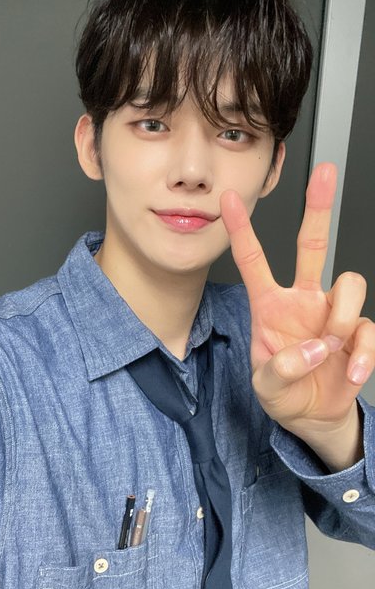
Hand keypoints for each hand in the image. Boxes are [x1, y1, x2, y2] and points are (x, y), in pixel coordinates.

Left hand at [220, 163, 374, 468]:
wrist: (312, 415)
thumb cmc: (283, 393)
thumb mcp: (266, 387)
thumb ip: (282, 369)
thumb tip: (315, 347)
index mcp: (270, 306)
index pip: (253, 261)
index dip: (242, 230)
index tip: (228, 199)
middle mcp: (303, 300)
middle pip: (313, 245)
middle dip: (319, 208)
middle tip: (325, 173)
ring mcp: (332, 313)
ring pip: (350, 283)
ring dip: (342, 317)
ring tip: (330, 348)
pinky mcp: (359, 331)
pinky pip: (369, 328)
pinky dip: (362, 355)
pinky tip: (349, 372)